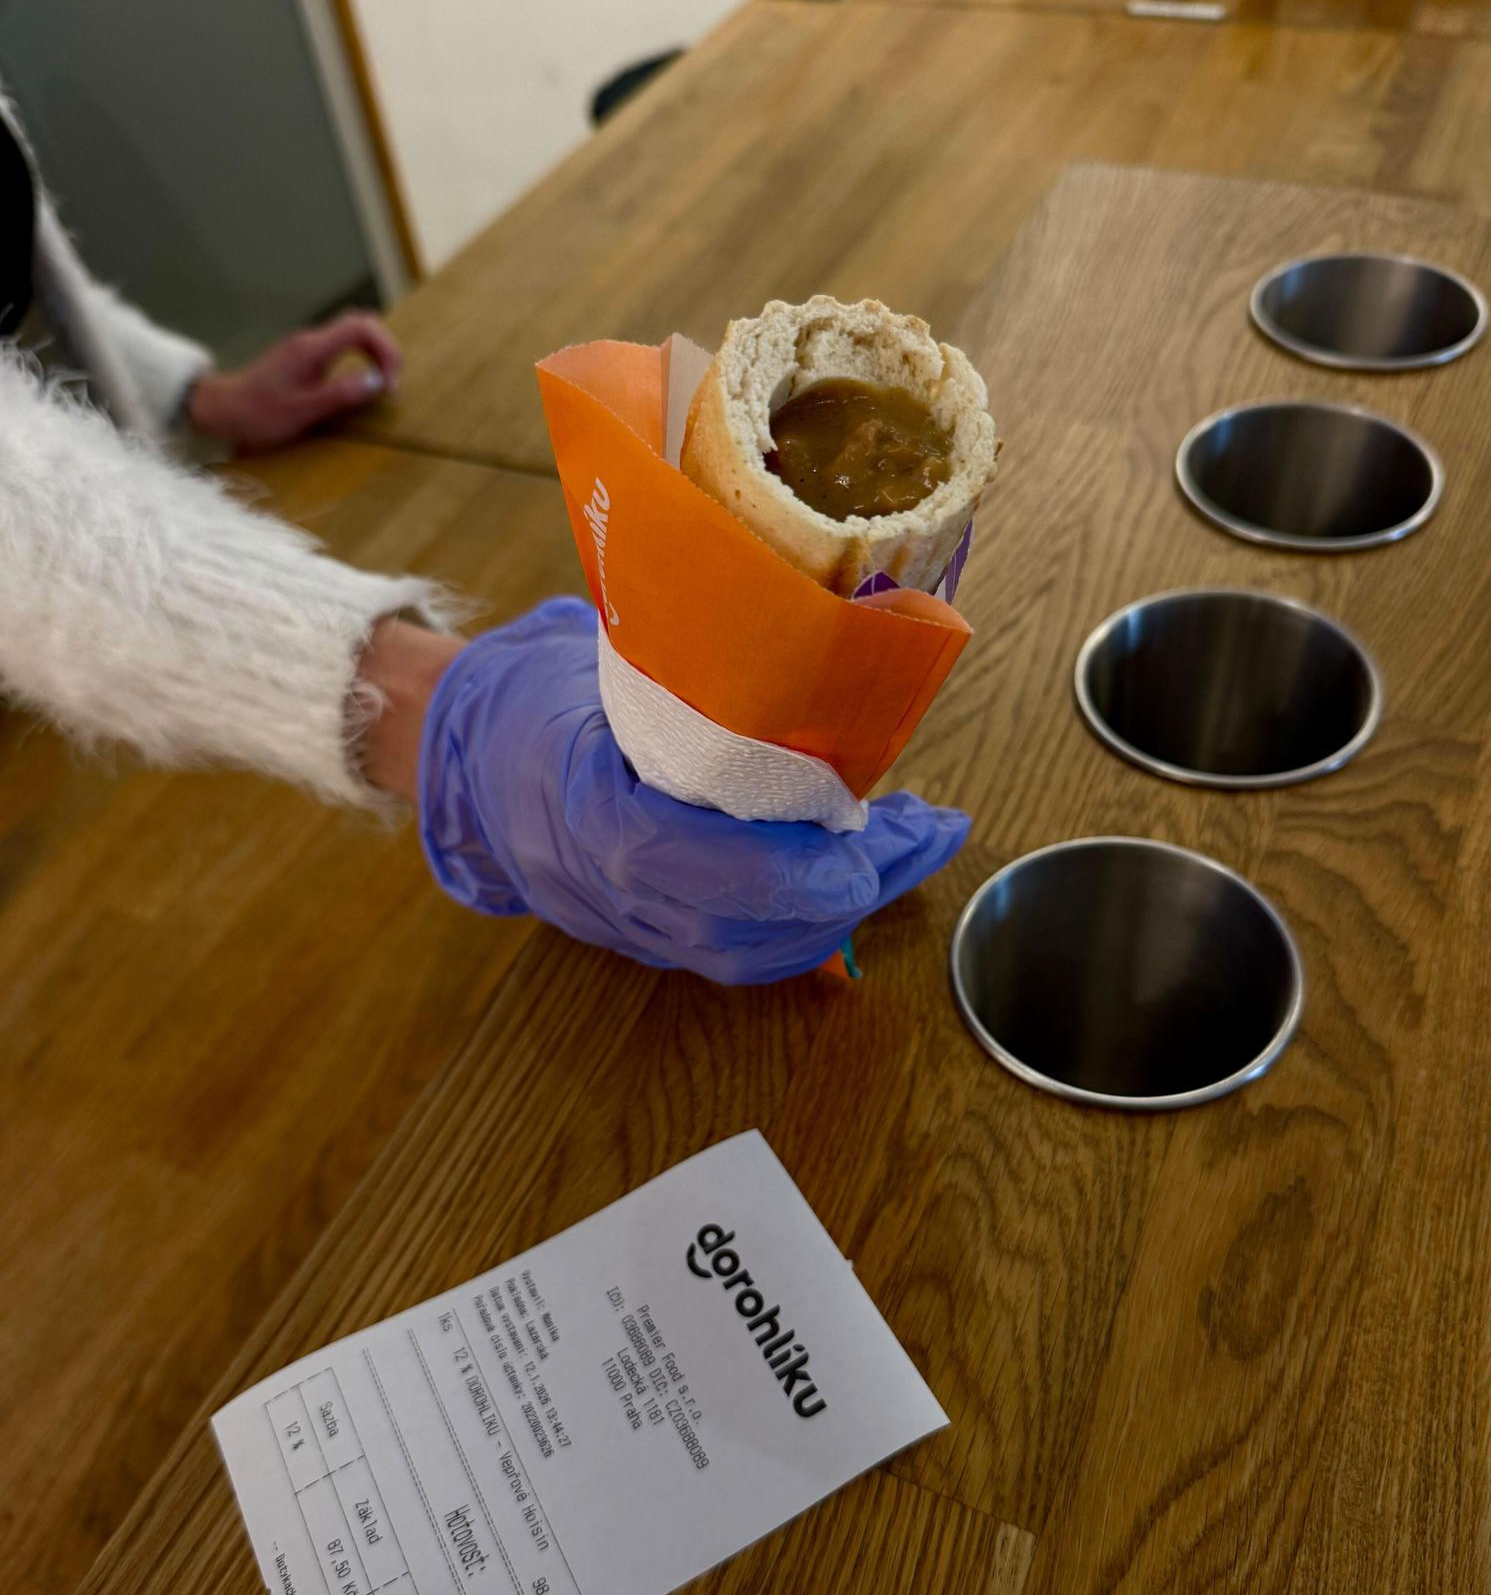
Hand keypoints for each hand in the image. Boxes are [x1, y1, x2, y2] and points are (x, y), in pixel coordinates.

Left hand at [186, 312, 401, 451]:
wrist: (222, 409)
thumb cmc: (258, 414)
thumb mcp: (304, 411)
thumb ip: (342, 395)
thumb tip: (377, 381)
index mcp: (312, 349)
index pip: (361, 327)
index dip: (386, 349)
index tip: (389, 382)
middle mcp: (310, 341)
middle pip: (360, 323)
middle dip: (384, 348)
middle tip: (390, 382)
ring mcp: (306, 347)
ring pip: (351, 333)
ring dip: (373, 353)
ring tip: (379, 383)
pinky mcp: (303, 357)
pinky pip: (340, 346)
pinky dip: (359, 358)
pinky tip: (358, 382)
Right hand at [416, 598, 969, 984]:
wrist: (461, 755)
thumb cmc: (536, 692)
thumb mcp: (600, 661)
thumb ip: (692, 671)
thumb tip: (815, 639)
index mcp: (581, 811)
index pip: (691, 864)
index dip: (787, 864)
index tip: (866, 830)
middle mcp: (602, 890)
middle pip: (740, 928)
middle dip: (849, 885)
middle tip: (925, 830)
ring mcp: (622, 927)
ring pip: (747, 955)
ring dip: (844, 908)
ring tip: (911, 849)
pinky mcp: (646, 939)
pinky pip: (736, 955)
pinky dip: (809, 925)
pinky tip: (861, 880)